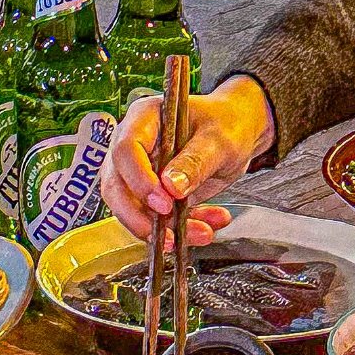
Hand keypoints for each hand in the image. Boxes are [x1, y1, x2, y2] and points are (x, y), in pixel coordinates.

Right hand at [101, 76, 275, 236]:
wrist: (238, 133)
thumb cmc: (226, 124)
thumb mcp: (219, 141)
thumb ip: (195, 162)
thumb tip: (171, 187)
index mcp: (144, 119)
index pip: (125, 151)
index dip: (139, 180)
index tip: (164, 204)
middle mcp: (134, 146)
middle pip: (117, 186)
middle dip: (139, 216)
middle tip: (168, 235)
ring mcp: (140, 172)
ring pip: (134, 210)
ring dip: (165, 229)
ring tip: (203, 232)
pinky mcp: (152, 195)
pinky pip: (155, 219)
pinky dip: (180, 230)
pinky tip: (206, 226)